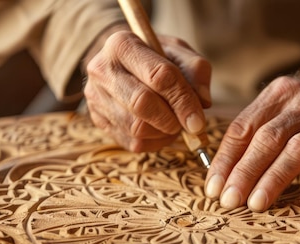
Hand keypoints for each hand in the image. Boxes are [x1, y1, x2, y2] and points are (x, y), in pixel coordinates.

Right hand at [83, 28, 211, 151]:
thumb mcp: (178, 51)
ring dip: (163, 132)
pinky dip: (154, 142)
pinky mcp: (98, 120)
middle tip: (188, 125)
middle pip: (141, 104)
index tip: (198, 120)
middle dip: (171, 120)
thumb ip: (196, 70)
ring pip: (135, 128)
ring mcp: (95, 97)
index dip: (182, 101)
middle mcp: (102, 70)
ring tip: (174, 123)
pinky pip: (131, 142)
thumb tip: (203, 102)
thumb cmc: (153, 57)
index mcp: (122, 44)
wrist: (120, 63)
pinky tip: (160, 130)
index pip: (158, 76)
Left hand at [204, 77, 299, 213]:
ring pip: (298, 150)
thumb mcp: (290, 112)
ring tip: (256, 205)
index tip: (213, 187)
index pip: (245, 127)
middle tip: (229, 201)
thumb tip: (222, 171)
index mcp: (281, 94)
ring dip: (274, 178)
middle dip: (244, 171)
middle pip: (267, 139)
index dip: (226, 159)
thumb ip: (260, 131)